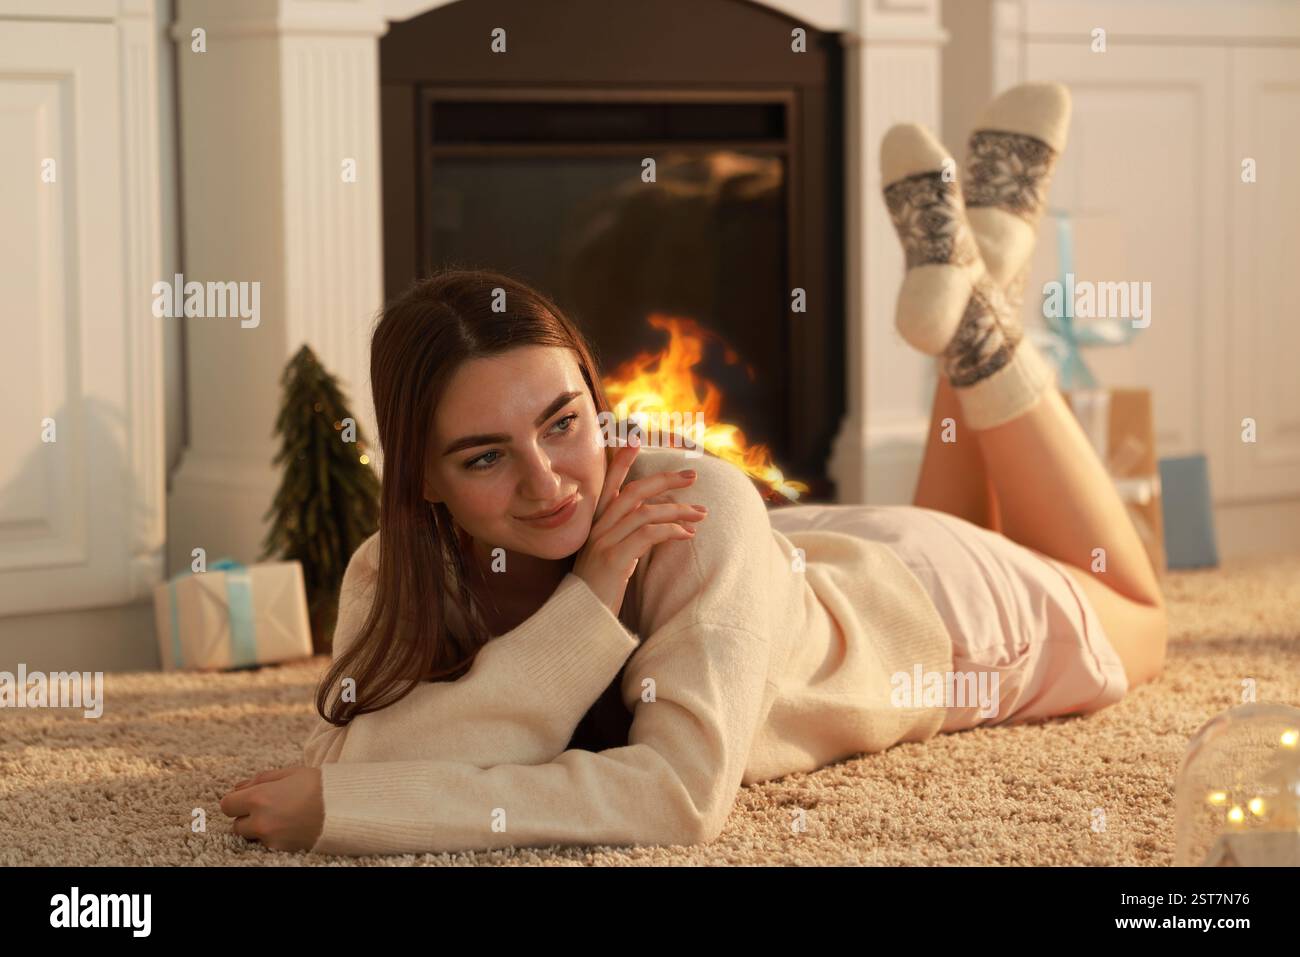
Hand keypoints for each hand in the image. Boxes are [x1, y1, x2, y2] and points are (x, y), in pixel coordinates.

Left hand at [220, 766, 324, 851]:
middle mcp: (261, 821)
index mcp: (259, 798)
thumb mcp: (289, 773)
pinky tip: (291, 825)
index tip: (247, 798)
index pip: (227, 805)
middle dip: (247, 817)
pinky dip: (275, 836)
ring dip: (259, 828)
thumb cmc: (320, 785)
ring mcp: (272, 839)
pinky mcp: (283, 849)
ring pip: (252, 837)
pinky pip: (269, 844)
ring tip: (282, 816)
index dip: (236, 801)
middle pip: (237, 825)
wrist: (348, 807)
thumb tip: (238, 787)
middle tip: (268, 807)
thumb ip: (260, 779)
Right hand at [572, 433, 708, 617]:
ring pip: (644, 511)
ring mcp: (604, 542)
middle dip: (665, 480)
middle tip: (692, 476)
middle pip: (633, 491)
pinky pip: (647, 535)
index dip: (621, 461)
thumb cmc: (600, 591)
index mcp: (596, 525)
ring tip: (701, 514)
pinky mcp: (614, 559)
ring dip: (677, 510)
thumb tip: (660, 524)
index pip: (609, 485)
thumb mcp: (614, 559)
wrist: (580, 622)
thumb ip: (629, 538)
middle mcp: (597, 529)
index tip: (636, 440)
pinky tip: (687, 536)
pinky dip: (671, 531)